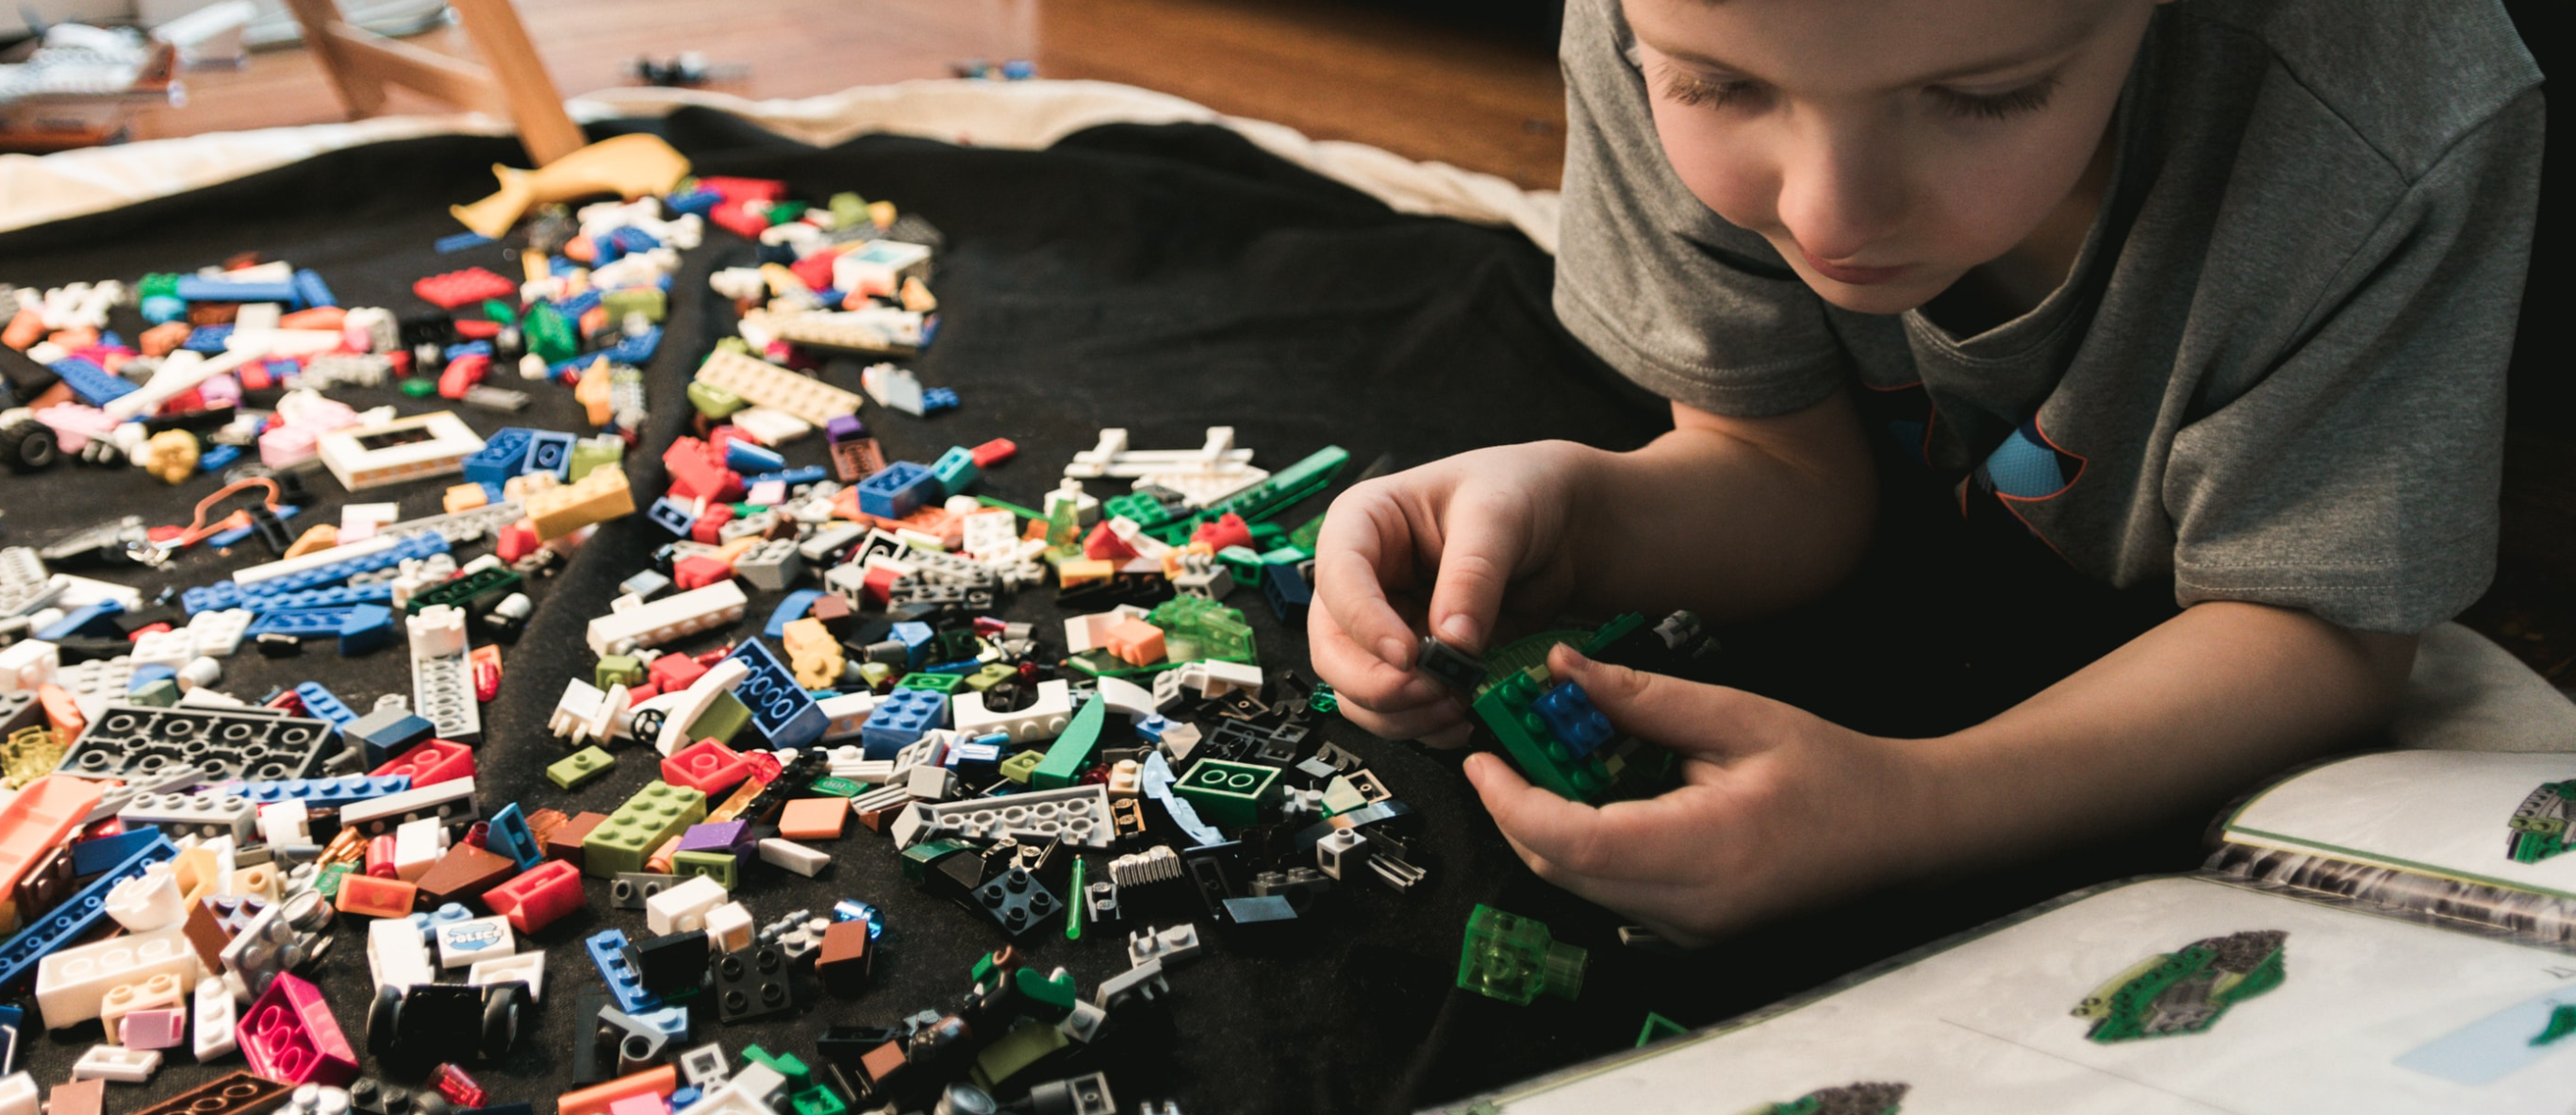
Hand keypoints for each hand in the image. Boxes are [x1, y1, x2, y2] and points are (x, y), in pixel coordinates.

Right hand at [1308, 442, 1596, 746]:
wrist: (1559, 526)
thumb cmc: (1517, 492)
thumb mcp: (1498, 515)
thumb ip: (1473, 575)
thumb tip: (1451, 641)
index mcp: (1363, 525)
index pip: (1338, 578)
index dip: (1363, 623)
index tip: (1407, 655)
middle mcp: (1363, 582)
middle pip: (1331, 649)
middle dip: (1377, 683)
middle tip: (1432, 691)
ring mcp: (1384, 627)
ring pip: (1356, 691)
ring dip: (1401, 714)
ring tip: (1456, 705)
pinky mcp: (1414, 663)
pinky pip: (1397, 710)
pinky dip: (1423, 726)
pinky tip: (1461, 718)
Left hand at [1464, 645, 1920, 945]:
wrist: (1900, 831)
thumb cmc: (1835, 773)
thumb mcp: (1739, 715)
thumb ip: (1643, 698)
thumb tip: (1562, 669)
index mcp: (1706, 851)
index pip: (1574, 843)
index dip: (1512, 803)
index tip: (1482, 758)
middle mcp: (1691, 907)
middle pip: (1562, 870)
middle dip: (1516, 811)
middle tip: (1502, 751)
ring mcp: (1690, 930)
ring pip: (1580, 886)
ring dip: (1546, 827)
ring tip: (1546, 763)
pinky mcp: (1691, 931)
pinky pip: (1610, 892)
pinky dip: (1583, 847)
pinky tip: (1592, 798)